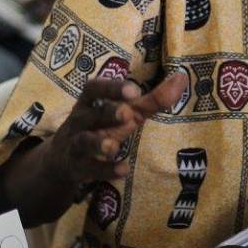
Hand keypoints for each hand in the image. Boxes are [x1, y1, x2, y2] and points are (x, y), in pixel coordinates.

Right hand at [42, 73, 186, 186]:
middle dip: (107, 112)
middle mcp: (81, 120)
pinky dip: (105, 170)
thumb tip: (182, 78)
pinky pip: (90, 169)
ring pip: (84, 142)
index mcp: (90, 102)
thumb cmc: (103, 126)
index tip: (133, 90)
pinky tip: (123, 170)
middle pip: (90, 113)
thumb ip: (153, 98)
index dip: (111, 88)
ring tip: (114, 146)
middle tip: (127, 114)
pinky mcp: (78, 167)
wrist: (64, 160)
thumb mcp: (126, 112)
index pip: (94, 88)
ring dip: (99, 143)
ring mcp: (76, 144)